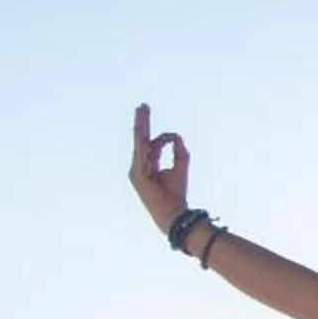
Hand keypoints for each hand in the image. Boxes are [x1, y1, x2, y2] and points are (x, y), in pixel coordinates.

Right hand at [129, 102, 189, 230]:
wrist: (173, 212)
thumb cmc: (176, 193)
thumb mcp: (180, 166)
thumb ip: (179, 151)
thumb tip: (176, 136)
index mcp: (148, 165)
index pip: (150, 144)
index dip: (162, 138)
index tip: (173, 138)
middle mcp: (139, 166)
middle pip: (140, 140)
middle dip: (143, 122)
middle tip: (143, 106)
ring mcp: (137, 171)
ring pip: (139, 143)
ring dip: (141, 126)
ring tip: (142, 111)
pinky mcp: (139, 176)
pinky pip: (142, 155)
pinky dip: (145, 144)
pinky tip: (143, 131)